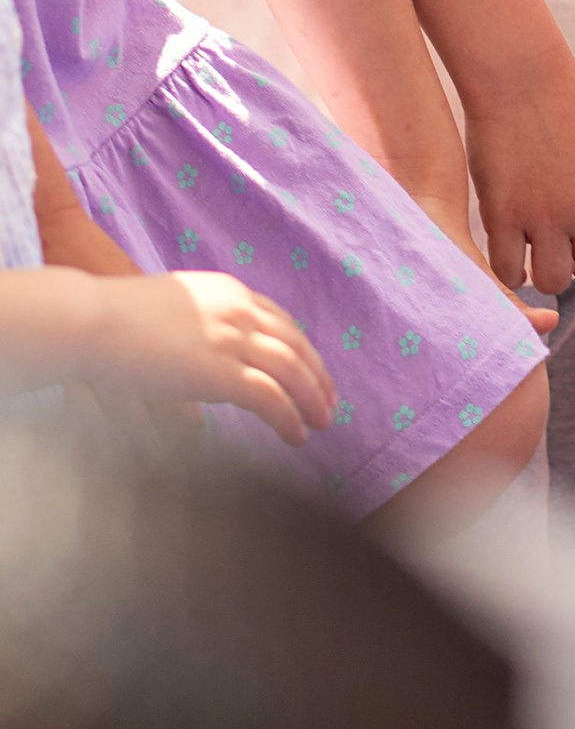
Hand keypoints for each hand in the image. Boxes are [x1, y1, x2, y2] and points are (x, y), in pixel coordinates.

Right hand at [73, 270, 338, 447]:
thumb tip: (193, 405)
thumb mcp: (164, 322)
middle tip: (329, 401)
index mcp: (227, 292)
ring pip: (292, 371)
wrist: (91, 320)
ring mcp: (232, 339)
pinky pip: (271, 398)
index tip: (312, 371)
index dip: (301, 348)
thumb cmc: (112, 323)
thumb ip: (188, 350)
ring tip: (321, 423)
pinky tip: (296, 436)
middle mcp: (239, 310)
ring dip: (312, 399)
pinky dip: (290, 418)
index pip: (280, 321)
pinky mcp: (222, 371)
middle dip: (316, 375)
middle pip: (295, 343)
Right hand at [467, 54, 574, 302]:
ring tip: (536, 250)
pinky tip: (508, 249)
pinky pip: (508, 270)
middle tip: (564, 242)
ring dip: (545, 271)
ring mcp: (544, 216)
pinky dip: (509, 269)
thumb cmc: (566, 103)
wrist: (520, 75)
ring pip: (554, 282)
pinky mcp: (503, 216)